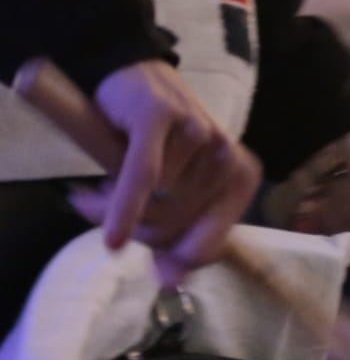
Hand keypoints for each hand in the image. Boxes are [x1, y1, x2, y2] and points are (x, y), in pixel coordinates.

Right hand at [70, 61, 261, 284]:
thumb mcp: (174, 189)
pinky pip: (142, 179)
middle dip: (137, 232)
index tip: (154, 261)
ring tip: (97, 189)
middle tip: (105, 216)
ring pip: (155, 204)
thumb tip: (171, 283)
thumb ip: (177, 233)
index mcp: (241, 176)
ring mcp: (198, 134)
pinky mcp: (160, 119)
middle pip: (176, 226)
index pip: (211, 242)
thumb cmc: (157, 142)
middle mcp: (227, 155)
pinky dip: (123, 211)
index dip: (177, 258)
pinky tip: (111, 238)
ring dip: (113, 208)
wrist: (131, 76)